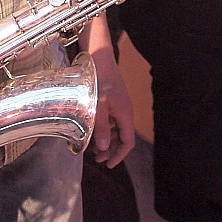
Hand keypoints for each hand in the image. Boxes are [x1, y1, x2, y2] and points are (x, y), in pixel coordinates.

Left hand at [88, 51, 134, 167]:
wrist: (99, 56)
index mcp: (125, 113)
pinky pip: (111, 120)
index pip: (127, 142)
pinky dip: (104, 129)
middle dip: (111, 150)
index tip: (108, 164)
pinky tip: (93, 131)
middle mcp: (124, 111)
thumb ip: (101, 127)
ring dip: (107, 140)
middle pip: (122, 137)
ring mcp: (119, 105)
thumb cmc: (99, 78)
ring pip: (116, 129)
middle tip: (97, 159)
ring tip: (93, 148)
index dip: (119, 155)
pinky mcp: (112, 100)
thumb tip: (105, 148)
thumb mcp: (98, 105)